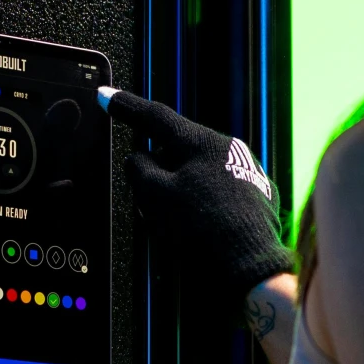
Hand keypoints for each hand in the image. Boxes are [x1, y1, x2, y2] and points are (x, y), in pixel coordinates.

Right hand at [103, 90, 291, 311]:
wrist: (252, 267)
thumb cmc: (203, 230)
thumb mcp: (156, 197)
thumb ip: (139, 169)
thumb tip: (139, 157)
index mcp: (202, 142)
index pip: (155, 118)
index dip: (126, 108)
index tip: (106, 96)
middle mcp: (229, 148)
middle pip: (177, 150)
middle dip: (160, 171)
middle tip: (153, 205)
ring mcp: (247, 171)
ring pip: (199, 172)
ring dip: (183, 190)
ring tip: (183, 226)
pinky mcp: (257, 194)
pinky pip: (220, 191)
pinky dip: (206, 204)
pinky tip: (206, 230)